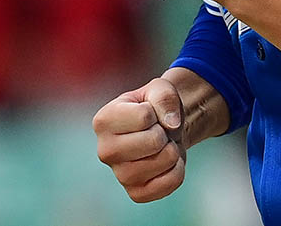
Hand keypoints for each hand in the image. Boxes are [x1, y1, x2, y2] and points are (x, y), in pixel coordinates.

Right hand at [92, 77, 187, 202]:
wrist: (164, 128)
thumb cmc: (157, 107)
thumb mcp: (160, 89)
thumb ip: (164, 97)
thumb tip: (171, 124)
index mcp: (103, 121)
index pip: (144, 117)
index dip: (157, 112)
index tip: (150, 114)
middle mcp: (105, 150)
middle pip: (153, 142)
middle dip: (165, 133)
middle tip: (159, 131)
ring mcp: (119, 174)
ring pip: (161, 164)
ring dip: (173, 152)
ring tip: (163, 146)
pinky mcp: (135, 192)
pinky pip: (165, 186)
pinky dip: (176, 172)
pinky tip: (168, 163)